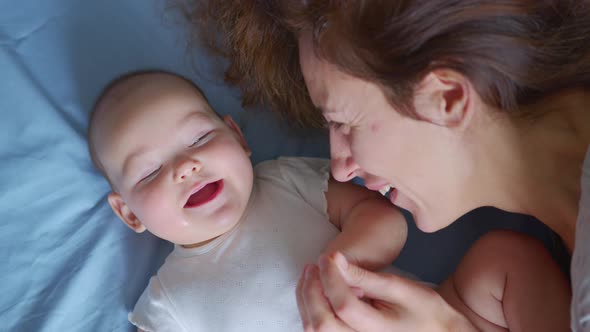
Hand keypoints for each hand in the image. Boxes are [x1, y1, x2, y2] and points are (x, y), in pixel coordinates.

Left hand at [297, 252, 477, 331]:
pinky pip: (320, 331)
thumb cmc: (423, 309)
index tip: (327, 257)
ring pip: (314, 330)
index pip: (342, 304)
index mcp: (376, 330)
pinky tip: (316, 291)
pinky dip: (312, 310)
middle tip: (313, 266)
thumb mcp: (398, 287)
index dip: (329, 277)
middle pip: (321, 323)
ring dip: (306, 301)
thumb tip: (335, 260)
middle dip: (311, 291)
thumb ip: (364, 277)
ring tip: (310, 275)